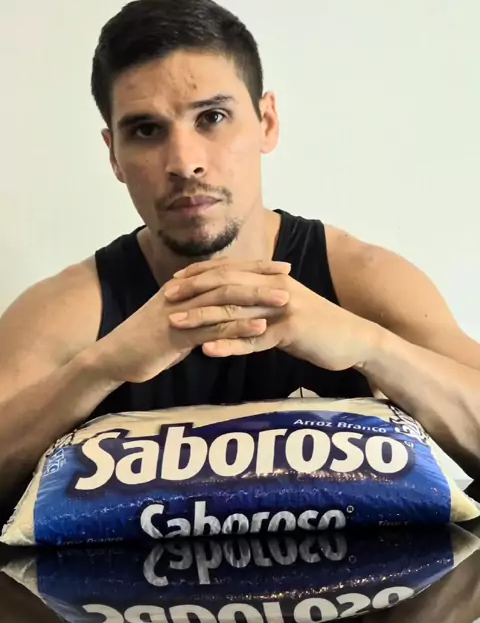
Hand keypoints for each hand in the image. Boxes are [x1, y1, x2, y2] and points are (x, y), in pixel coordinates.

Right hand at [92, 261, 290, 383]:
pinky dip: (239, 328)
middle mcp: (183, 294)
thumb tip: (217, 313)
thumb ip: (196, 314)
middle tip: (289, 274)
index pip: (223, 271)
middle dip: (260, 276)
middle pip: (228, 279)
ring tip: (285, 299)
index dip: (252, 267)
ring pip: (224, 301)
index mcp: (183, 288)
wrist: (113, 357)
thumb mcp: (173, 322)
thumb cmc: (145, 342)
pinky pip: (212, 330)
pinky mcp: (176, 336)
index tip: (279, 266)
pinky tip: (261, 327)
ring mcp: (180, 314)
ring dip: (257, 299)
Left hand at [165, 259, 379, 370]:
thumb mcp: (286, 309)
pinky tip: (208, 350)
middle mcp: (274, 287)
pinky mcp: (291, 331)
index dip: (199, 275)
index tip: (172, 283)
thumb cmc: (318, 328)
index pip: (228, 271)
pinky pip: (254, 339)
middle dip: (192, 291)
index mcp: (271, 279)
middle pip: (225, 285)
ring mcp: (283, 307)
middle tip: (164, 299)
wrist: (353, 339)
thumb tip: (234, 306)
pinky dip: (229, 344)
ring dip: (201, 317)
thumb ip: (261, 304)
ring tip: (174, 324)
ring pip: (234, 311)